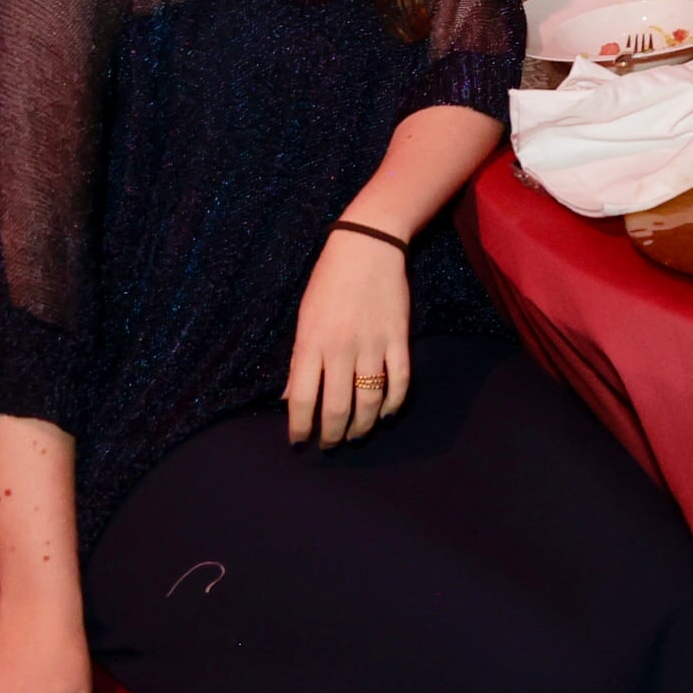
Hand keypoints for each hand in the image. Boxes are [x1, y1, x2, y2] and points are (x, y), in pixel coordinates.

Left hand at [284, 232, 410, 445]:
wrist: (367, 248)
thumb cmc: (327, 283)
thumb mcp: (304, 320)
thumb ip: (299, 361)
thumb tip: (292, 398)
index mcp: (311, 343)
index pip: (302, 398)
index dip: (300, 427)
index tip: (299, 442)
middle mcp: (341, 349)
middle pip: (337, 406)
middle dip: (331, 434)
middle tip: (329, 445)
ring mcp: (372, 345)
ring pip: (370, 400)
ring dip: (363, 425)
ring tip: (356, 435)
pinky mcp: (398, 339)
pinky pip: (400, 381)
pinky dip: (394, 403)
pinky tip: (387, 414)